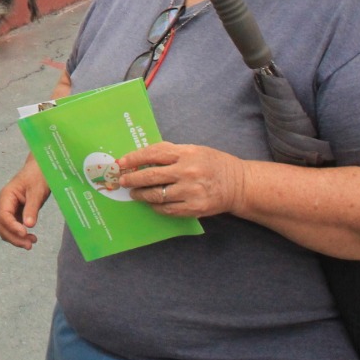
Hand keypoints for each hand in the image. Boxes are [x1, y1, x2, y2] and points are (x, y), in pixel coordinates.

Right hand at [0, 154, 50, 248]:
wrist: (41, 169)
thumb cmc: (38, 176)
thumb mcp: (37, 191)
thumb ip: (31, 208)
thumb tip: (28, 225)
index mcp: (6, 196)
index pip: (4, 216)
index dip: (12, 227)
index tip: (25, 233)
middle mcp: (5, 204)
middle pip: (2, 226)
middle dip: (14, 237)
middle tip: (30, 245)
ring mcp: (9, 210)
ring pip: (6, 229)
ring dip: (16, 239)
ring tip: (32, 243)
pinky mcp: (16, 214)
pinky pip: (13, 228)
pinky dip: (20, 235)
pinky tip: (31, 238)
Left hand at [115, 141, 248, 217]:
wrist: (238, 184)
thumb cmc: (212, 164)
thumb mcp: (193, 150)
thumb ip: (170, 153)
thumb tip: (141, 158)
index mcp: (186, 153)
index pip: (152, 154)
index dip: (133, 159)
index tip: (121, 163)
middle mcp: (187, 171)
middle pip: (150, 176)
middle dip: (132, 179)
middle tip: (122, 181)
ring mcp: (191, 191)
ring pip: (156, 195)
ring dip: (141, 195)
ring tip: (134, 194)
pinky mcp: (194, 208)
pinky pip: (167, 209)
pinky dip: (156, 206)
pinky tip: (152, 203)